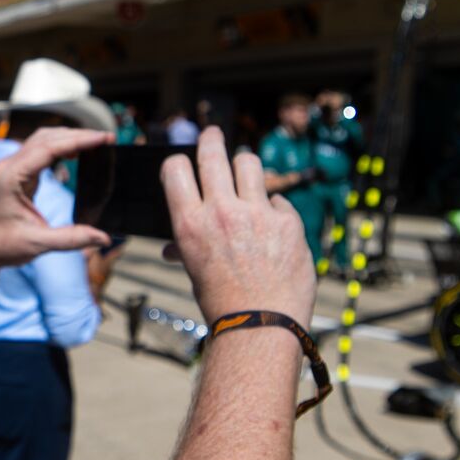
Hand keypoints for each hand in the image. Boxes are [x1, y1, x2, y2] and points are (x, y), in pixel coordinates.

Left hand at [0, 127, 113, 271]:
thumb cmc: (0, 245)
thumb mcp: (37, 243)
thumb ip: (71, 239)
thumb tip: (102, 237)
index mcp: (11, 177)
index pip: (49, 148)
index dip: (78, 140)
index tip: (103, 138)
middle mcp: (10, 166)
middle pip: (47, 138)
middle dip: (78, 135)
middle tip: (106, 138)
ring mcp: (12, 167)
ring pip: (42, 140)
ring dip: (69, 138)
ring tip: (95, 142)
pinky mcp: (16, 173)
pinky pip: (39, 151)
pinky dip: (59, 147)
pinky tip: (75, 152)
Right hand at [163, 127, 313, 323]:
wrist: (261, 325)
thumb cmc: (223, 304)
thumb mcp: (193, 272)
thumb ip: (185, 248)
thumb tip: (172, 246)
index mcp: (190, 223)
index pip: (176, 168)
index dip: (179, 162)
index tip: (186, 162)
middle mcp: (221, 211)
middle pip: (213, 153)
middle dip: (212, 140)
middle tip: (214, 135)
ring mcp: (257, 213)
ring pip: (249, 163)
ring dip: (245, 167)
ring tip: (246, 175)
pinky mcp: (288, 220)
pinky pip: (278, 200)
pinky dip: (274, 209)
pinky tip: (273, 227)